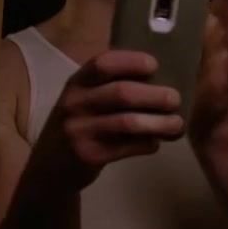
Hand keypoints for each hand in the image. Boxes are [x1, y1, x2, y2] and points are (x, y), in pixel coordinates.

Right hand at [27, 50, 184, 196]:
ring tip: (178, 125)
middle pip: (122, 93)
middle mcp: (75, 103)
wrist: (49, 167)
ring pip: (128, 122)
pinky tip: (156, 143)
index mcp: (77, 82)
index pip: (103, 63)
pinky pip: (127, 148)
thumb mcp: (84, 98)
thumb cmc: (79, 123)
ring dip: (159, 123)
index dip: (131, 61)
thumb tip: (162, 76)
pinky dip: (147, 144)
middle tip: (176, 99)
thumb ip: (109, 85)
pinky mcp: (89, 156)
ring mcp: (79, 130)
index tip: (154, 65)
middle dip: (155, 95)